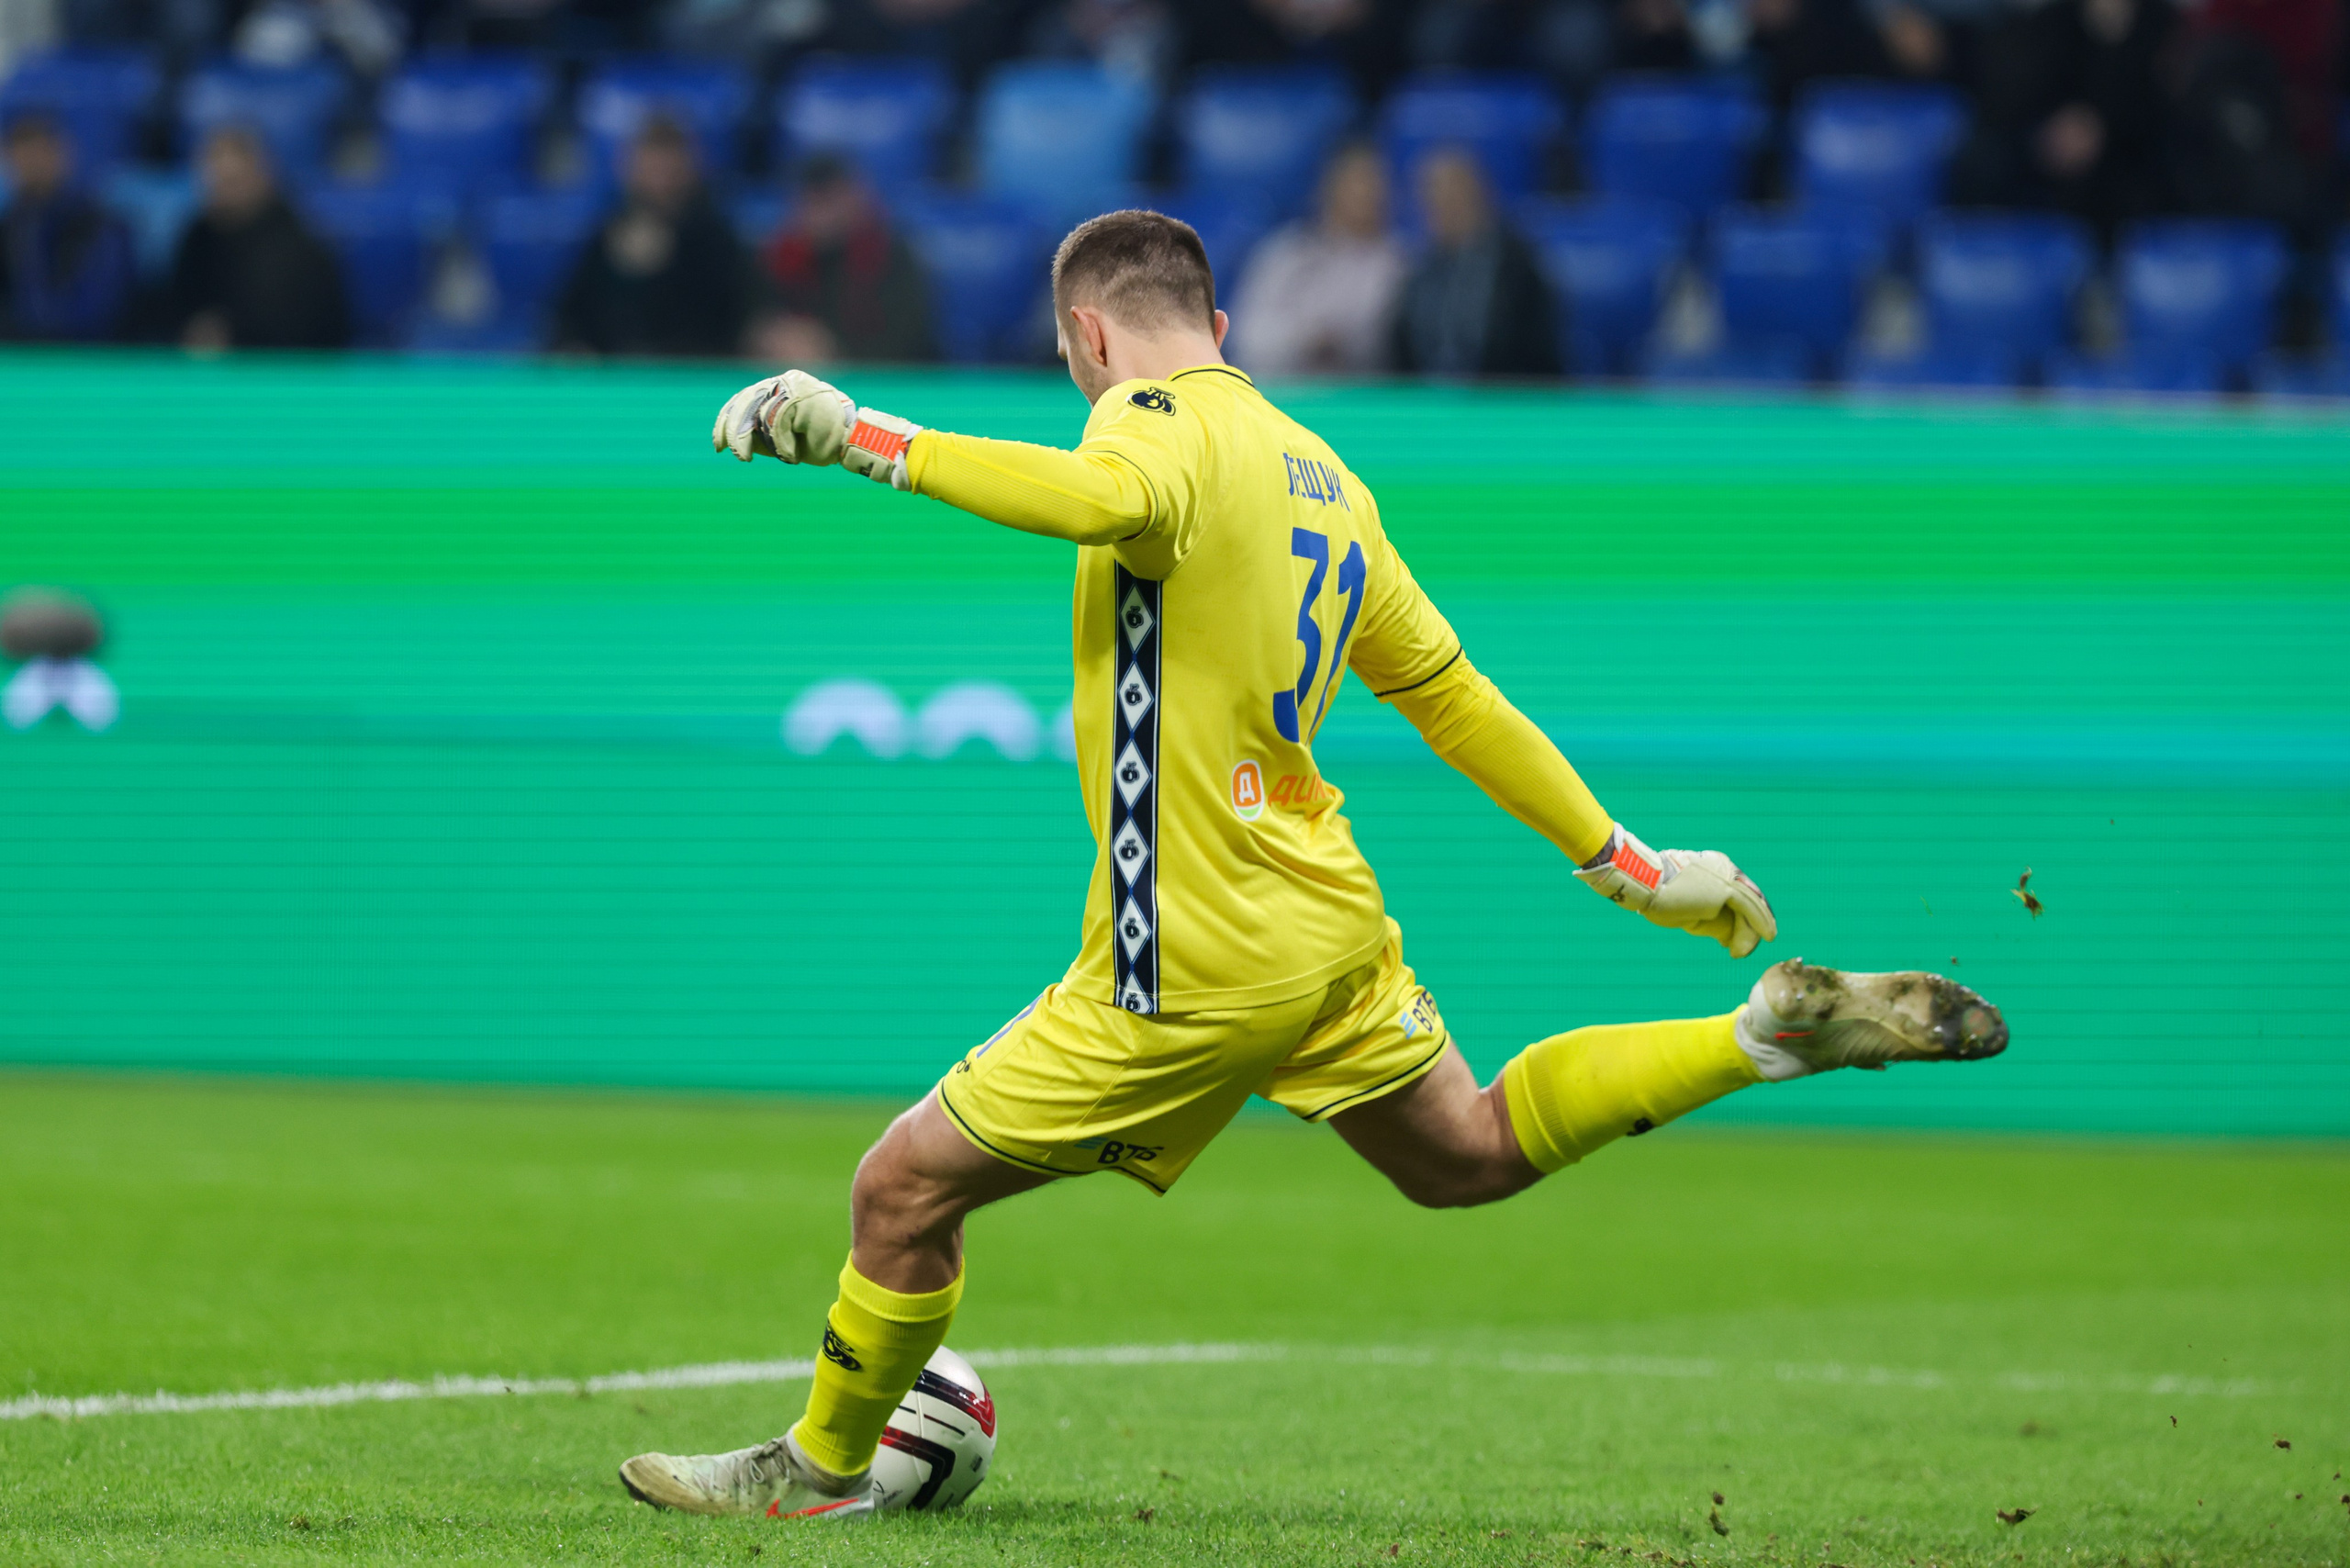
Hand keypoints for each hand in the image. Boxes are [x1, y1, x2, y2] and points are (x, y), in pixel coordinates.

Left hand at [711, 368, 853, 464]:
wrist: (853, 443)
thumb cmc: (819, 442)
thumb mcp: (780, 439)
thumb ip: (758, 433)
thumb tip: (730, 437)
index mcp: (778, 387)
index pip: (744, 400)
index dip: (727, 422)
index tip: (717, 445)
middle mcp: (784, 380)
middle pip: (747, 402)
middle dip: (736, 431)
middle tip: (739, 456)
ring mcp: (794, 384)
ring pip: (762, 413)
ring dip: (771, 442)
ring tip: (785, 457)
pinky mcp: (801, 394)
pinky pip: (778, 421)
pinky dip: (783, 444)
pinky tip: (794, 455)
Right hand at [1575, 824, 1775, 957]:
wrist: (1644, 882)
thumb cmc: (1655, 894)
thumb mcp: (1685, 903)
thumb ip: (1705, 914)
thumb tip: (1724, 937)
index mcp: (1712, 865)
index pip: (1736, 891)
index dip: (1743, 912)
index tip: (1740, 931)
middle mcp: (1724, 867)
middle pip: (1746, 898)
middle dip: (1751, 923)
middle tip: (1750, 944)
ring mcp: (1727, 877)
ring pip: (1750, 906)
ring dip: (1752, 931)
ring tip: (1744, 951)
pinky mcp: (1727, 890)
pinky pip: (1751, 909)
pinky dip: (1762, 923)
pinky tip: (1768, 937)